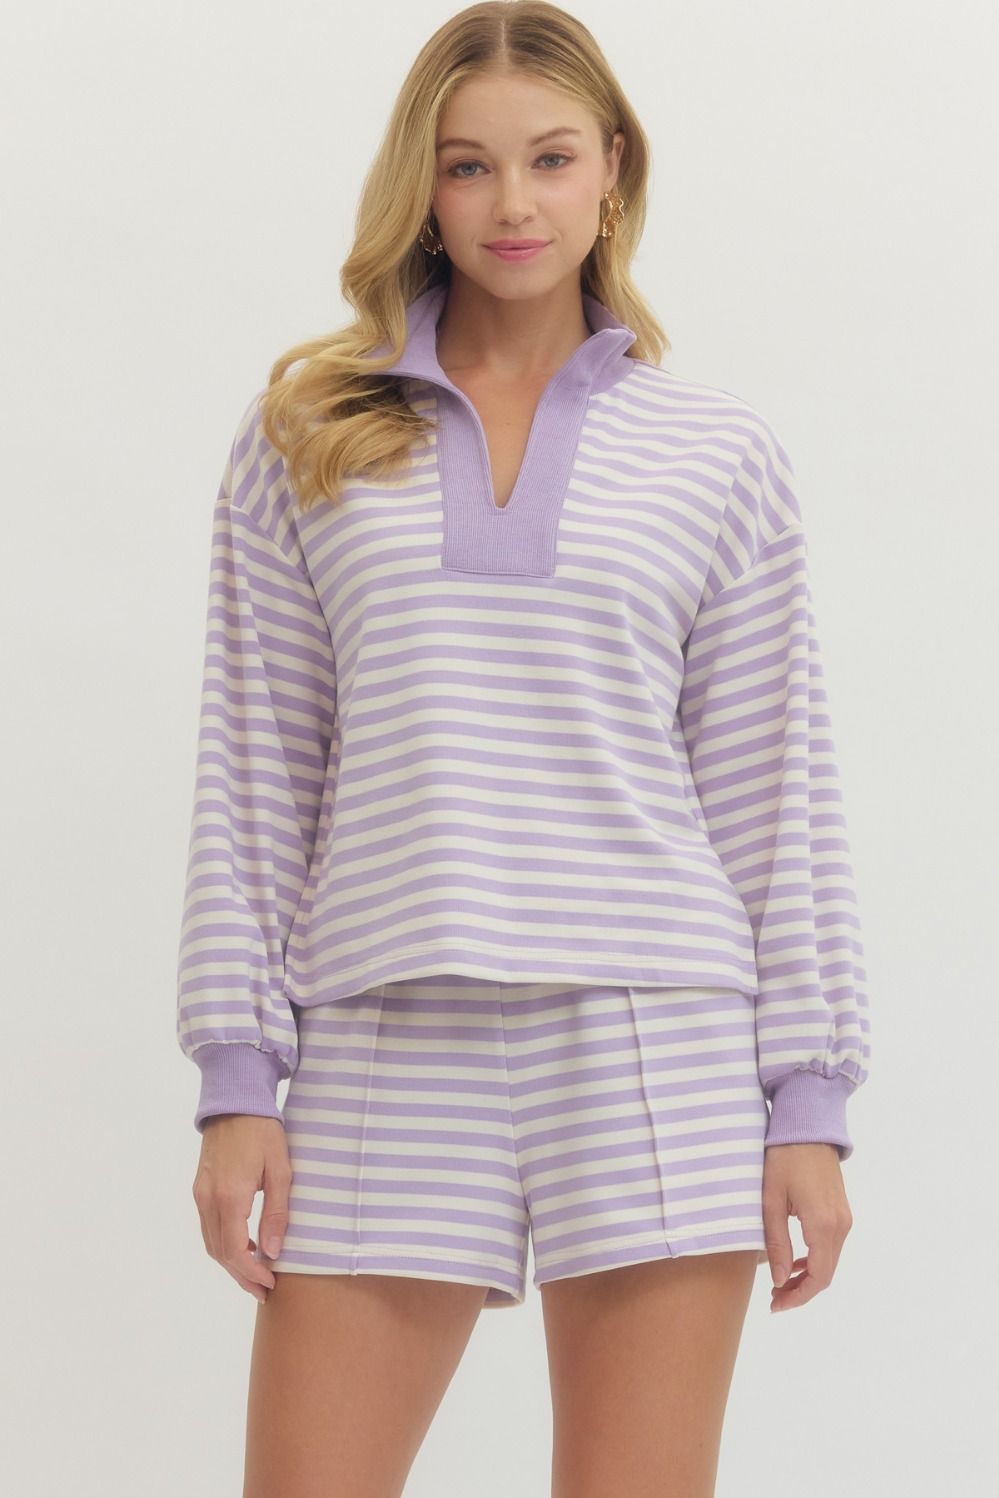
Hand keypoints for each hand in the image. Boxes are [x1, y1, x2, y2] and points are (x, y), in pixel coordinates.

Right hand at [192, 1115, 292, 1304]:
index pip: (235, 1250)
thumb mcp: (280, 1170)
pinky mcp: (200, 1188)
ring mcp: (201, 1194)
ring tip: (256, 1273)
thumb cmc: (263, 1132)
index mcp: (230, 1196)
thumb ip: (276, 1213)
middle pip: (219, 1252)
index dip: (250, 1273)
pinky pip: (209, 1226)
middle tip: (263, 1290)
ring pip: (211, 1242)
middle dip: (241, 1275)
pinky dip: (225, 1242)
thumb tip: (272, 1252)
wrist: (235, 1101)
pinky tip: (246, 1244)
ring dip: (231, 1262)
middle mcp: (209, 1199)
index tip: (269, 1284)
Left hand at [762, 1143, 852, 1312]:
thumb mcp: (771, 1201)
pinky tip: (794, 1260)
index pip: (818, 1277)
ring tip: (780, 1282)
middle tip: (774, 1298)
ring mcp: (844, 1218)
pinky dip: (814, 1259)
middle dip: (801, 1291)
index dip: (798, 1297)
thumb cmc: (783, 1159)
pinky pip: (831, 1246)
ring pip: (830, 1261)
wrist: (807, 1126)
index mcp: (823, 1225)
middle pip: (826, 1274)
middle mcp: (841, 1226)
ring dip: (807, 1276)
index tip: (775, 1305)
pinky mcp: (841, 1211)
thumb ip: (777, 1243)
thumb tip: (780, 1280)